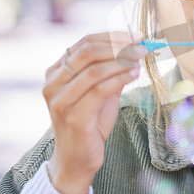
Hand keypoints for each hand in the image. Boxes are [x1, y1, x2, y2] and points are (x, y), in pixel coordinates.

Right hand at [42, 31, 146, 193]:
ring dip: (122, 62)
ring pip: (94, 70)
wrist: (77, 158)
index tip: (136, 35)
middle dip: (118, 46)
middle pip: (87, 52)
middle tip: (141, 46)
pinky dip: (120, 79)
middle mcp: (53, 83)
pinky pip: (100, 90)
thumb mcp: (101, 90)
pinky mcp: (73, 117)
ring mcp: (60, 101)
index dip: (112, 36)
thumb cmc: (90, 122)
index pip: (84, 42)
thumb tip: (134, 47)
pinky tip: (134, 75)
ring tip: (140, 60)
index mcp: (56, 71)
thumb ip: (111, 70)